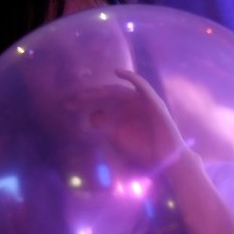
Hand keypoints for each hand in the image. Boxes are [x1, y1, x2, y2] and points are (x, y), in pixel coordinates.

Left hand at [66, 69, 185, 168]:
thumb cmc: (144, 151)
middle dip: (88, 96)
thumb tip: (92, 114)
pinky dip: (131, 77)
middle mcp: (130, 104)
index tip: (67, 107)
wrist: (166, 161)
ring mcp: (142, 102)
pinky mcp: (153, 102)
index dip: (83, 103)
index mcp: (122, 112)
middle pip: (106, 95)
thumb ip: (105, 126)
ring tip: (86, 94)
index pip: (100, 103)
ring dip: (102, 90)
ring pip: (119, 91)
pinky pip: (142, 86)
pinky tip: (118, 72)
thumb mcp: (118, 138)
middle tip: (71, 100)